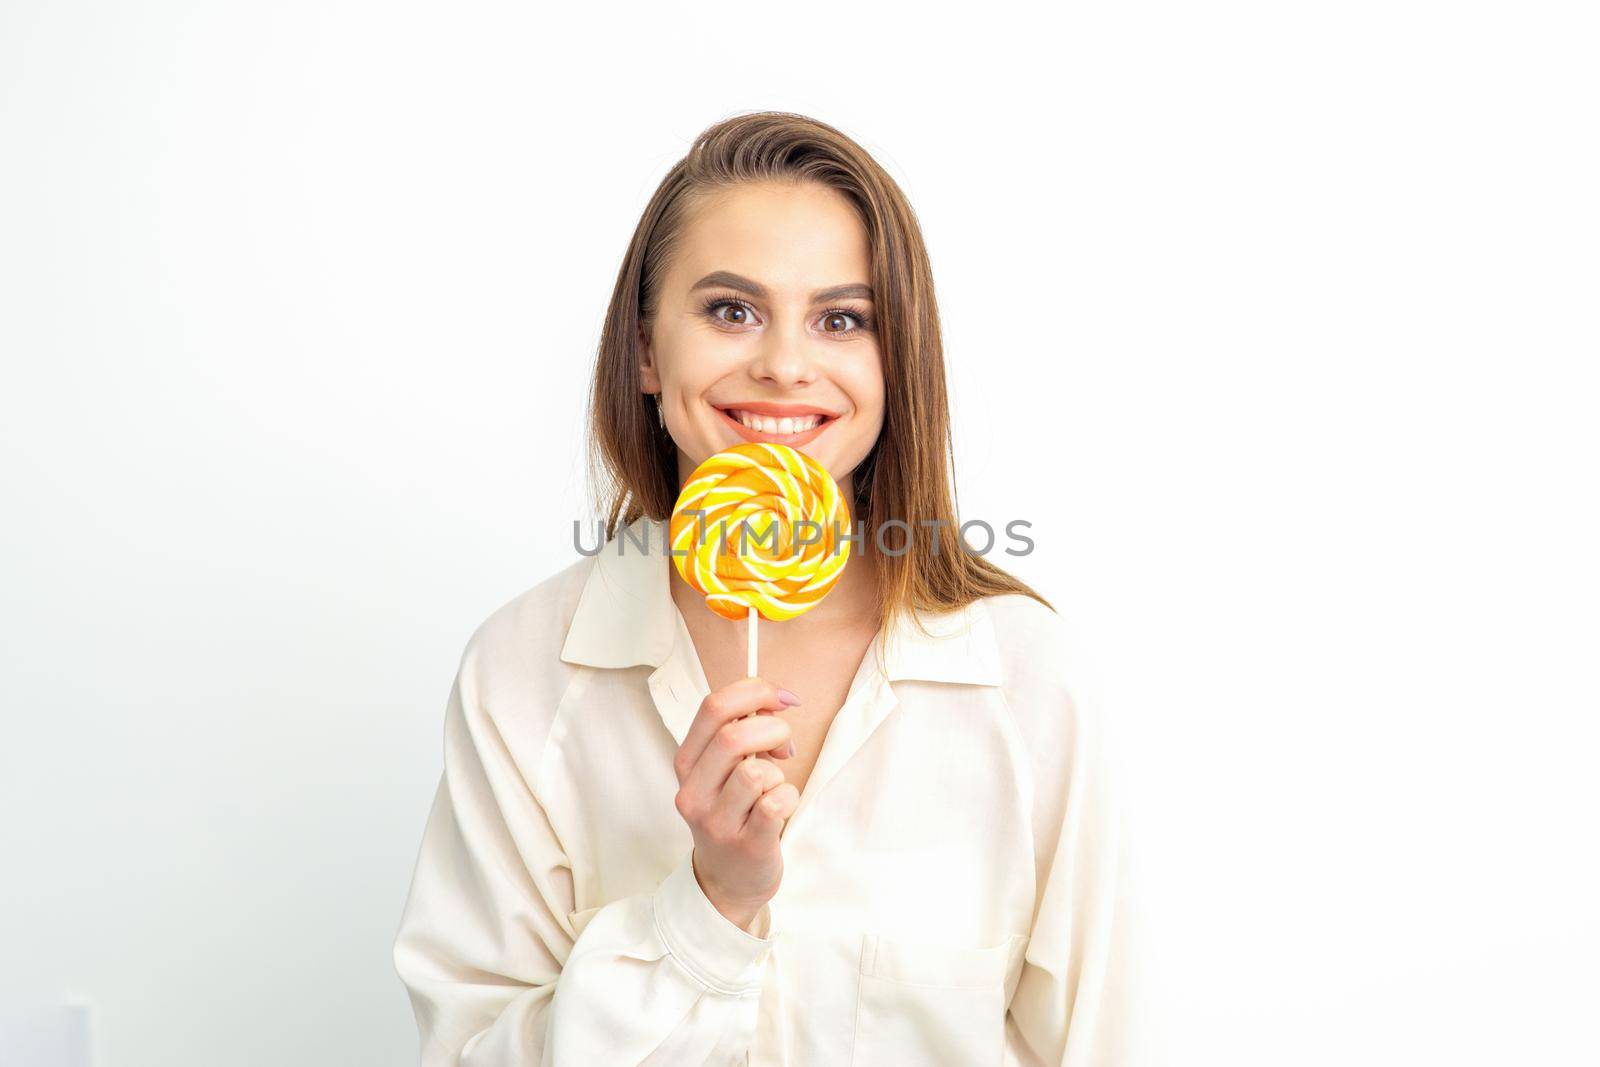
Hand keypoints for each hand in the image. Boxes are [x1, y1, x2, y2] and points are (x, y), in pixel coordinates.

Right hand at [671, 677, 802, 930]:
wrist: (727, 880)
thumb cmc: (733, 812)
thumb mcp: (722, 769)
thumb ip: (740, 731)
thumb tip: (774, 700)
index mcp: (687, 762)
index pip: (714, 707)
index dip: (755, 691)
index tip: (782, 699)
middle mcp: (693, 791)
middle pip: (735, 736)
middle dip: (774, 731)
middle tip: (785, 746)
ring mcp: (716, 821)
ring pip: (757, 772)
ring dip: (778, 772)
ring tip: (774, 786)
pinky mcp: (746, 844)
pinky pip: (776, 802)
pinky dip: (789, 797)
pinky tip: (781, 807)